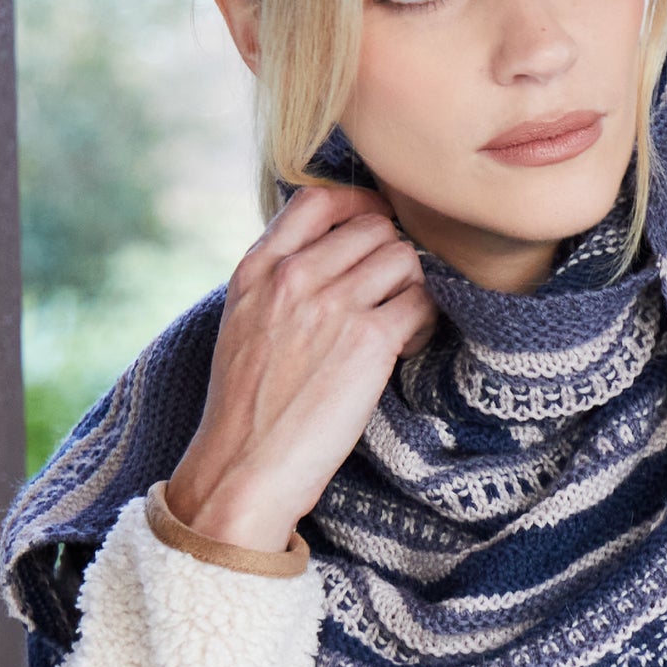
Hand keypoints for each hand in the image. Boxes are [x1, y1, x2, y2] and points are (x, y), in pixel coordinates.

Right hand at [164, 185, 436, 552]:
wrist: (243, 467)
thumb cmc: (246, 408)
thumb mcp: (243, 324)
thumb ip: (277, 283)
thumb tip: (328, 257)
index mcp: (257, 269)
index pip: (318, 199)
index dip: (359, 206)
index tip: (374, 229)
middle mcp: (294, 277)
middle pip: (372, 227)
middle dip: (390, 257)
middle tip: (388, 297)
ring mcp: (332, 305)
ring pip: (403, 258)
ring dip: (411, 289)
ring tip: (397, 326)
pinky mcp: (368, 340)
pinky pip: (421, 300)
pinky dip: (423, 322)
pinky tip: (404, 348)